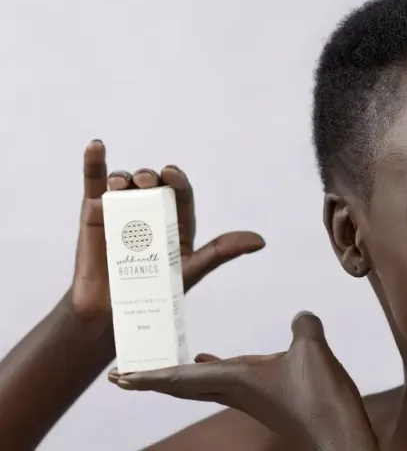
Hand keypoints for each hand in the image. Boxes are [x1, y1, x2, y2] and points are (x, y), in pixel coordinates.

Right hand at [70, 140, 264, 320]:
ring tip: (123, 184)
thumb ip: (222, 251)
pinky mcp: (94, 212)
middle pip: (152, 185)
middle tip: (146, 182)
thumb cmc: (156, 290)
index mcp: (175, 221)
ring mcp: (122, 209)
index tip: (172, 173)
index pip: (181, 194)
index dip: (178, 180)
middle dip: (150, 177)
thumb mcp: (192, 268)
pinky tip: (96, 145)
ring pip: (124, 183)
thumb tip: (260, 240)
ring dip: (124, 176)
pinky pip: (94, 183)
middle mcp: (150, 210)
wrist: (113, 311)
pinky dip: (93, 163)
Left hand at [108, 313, 377, 450]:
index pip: (181, 377)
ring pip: (201, 385)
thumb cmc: (319, 398)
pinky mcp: (264, 398)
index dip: (150, 376)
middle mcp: (235, 391)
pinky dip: (210, 369)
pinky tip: (210, 359)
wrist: (336, 434)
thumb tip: (301, 316)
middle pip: (182, 386)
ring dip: (176, 375)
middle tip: (122, 376)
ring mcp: (249, 396)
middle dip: (151, 381)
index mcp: (235, 380)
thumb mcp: (311, 350)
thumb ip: (302, 327)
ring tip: (156, 366)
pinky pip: (225, 380)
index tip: (120, 378)